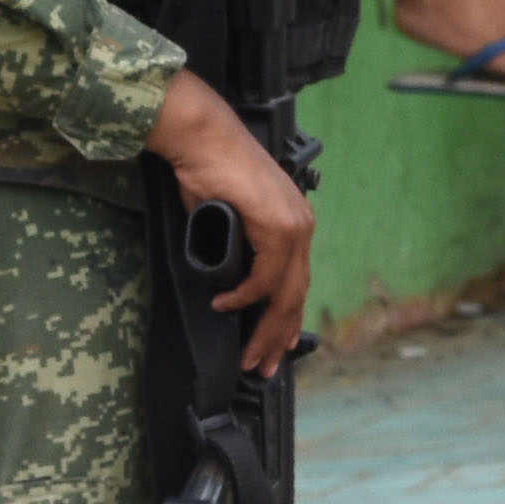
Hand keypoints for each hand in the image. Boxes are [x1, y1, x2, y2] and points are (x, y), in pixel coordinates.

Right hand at [148, 70, 313, 371]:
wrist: (203, 137)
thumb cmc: (210, 171)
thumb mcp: (231, 220)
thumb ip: (238, 250)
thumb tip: (227, 280)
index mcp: (295, 224)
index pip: (297, 283)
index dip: (285, 320)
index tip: (275, 348)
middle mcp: (301, 226)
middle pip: (294, 295)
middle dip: (277, 336)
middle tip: (261, 366)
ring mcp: (292, 225)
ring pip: (283, 293)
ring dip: (263, 328)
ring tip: (247, 354)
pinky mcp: (276, 225)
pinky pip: (264, 276)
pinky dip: (244, 295)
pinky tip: (225, 305)